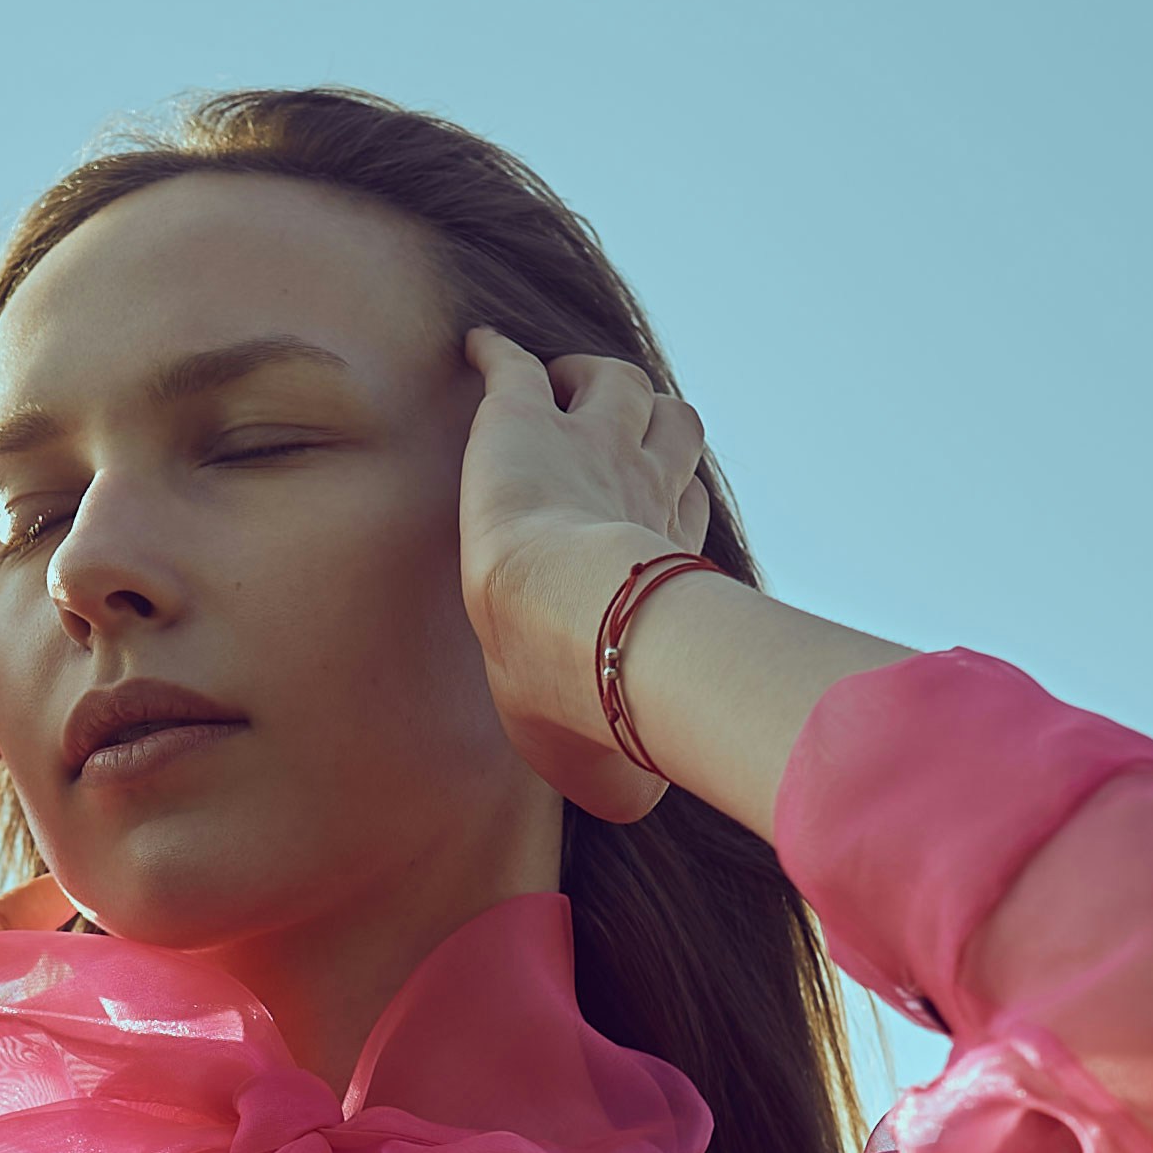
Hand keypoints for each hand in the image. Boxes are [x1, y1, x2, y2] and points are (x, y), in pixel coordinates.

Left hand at [457, 329, 715, 822]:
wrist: (568, 629)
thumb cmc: (602, 706)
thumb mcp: (624, 762)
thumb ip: (629, 775)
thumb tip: (636, 803)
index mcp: (668, 560)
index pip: (678, 507)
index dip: (662, 505)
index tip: (637, 523)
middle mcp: (642, 489)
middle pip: (669, 429)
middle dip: (647, 429)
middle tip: (606, 443)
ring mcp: (586, 443)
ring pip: (617, 382)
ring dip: (592, 382)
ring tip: (560, 391)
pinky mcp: (521, 418)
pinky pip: (515, 362)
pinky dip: (496, 352)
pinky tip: (475, 349)